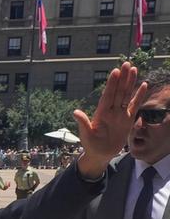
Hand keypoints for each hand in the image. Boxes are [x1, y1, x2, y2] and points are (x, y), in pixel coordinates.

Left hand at [73, 62, 146, 177]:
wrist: (100, 154)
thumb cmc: (90, 145)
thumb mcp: (85, 134)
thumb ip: (83, 123)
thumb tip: (75, 112)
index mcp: (101, 113)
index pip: (108, 95)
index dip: (111, 84)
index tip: (115, 71)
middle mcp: (111, 110)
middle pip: (118, 91)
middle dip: (122, 78)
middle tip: (126, 63)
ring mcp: (120, 114)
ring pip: (126, 95)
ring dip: (130, 82)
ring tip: (134, 69)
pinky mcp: (128, 120)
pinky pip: (135, 105)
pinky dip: (139, 96)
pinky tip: (143, 85)